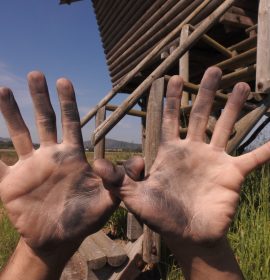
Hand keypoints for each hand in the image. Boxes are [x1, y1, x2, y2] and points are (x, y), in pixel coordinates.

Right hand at [0, 72, 119, 255]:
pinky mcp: (10, 183)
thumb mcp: (107, 200)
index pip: (71, 123)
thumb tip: (141, 161)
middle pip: (45, 121)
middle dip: (40, 98)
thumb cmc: (83, 219)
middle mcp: (50, 156)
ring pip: (18, 133)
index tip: (64, 81)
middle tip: (36, 74)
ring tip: (2, 88)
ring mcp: (29, 167)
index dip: (68, 103)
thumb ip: (120, 180)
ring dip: (10, 112)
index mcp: (71, 156)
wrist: (58, 239)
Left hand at [94, 67, 268, 245]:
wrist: (186, 236)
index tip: (174, 77)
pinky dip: (266, 149)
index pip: (171, 119)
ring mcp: (215, 160)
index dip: (173, 99)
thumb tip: (96, 165)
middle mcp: (193, 151)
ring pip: (227, 127)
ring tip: (243, 86)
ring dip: (235, 107)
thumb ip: (118, 180)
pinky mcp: (232, 174)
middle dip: (206, 92)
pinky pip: (254, 158)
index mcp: (171, 152)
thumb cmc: (160, 217)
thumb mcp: (135, 198)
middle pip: (201, 114)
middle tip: (214, 70)